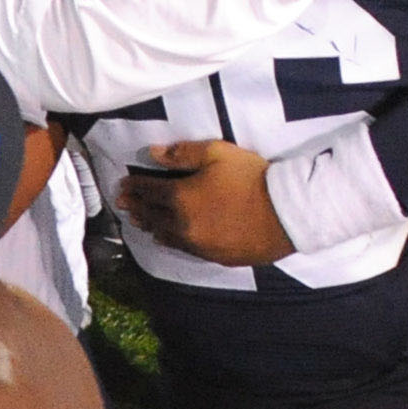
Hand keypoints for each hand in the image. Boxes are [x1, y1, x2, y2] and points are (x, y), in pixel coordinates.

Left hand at [113, 140, 293, 265]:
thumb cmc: (252, 178)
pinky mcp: (212, 256)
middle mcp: (181, 224)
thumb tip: (154, 153)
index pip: (149, 190)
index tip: (123, 184)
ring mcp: (196, 243)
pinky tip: (164, 238)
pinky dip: (168, 240)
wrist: (284, 212)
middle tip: (122, 203)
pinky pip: (182, 248)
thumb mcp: (219, 154)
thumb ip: (184, 153)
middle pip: (151, 215)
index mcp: (180, 197)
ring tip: (138, 221)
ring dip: (148, 225)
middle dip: (135, 206)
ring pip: (163, 234)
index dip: (135, 186)